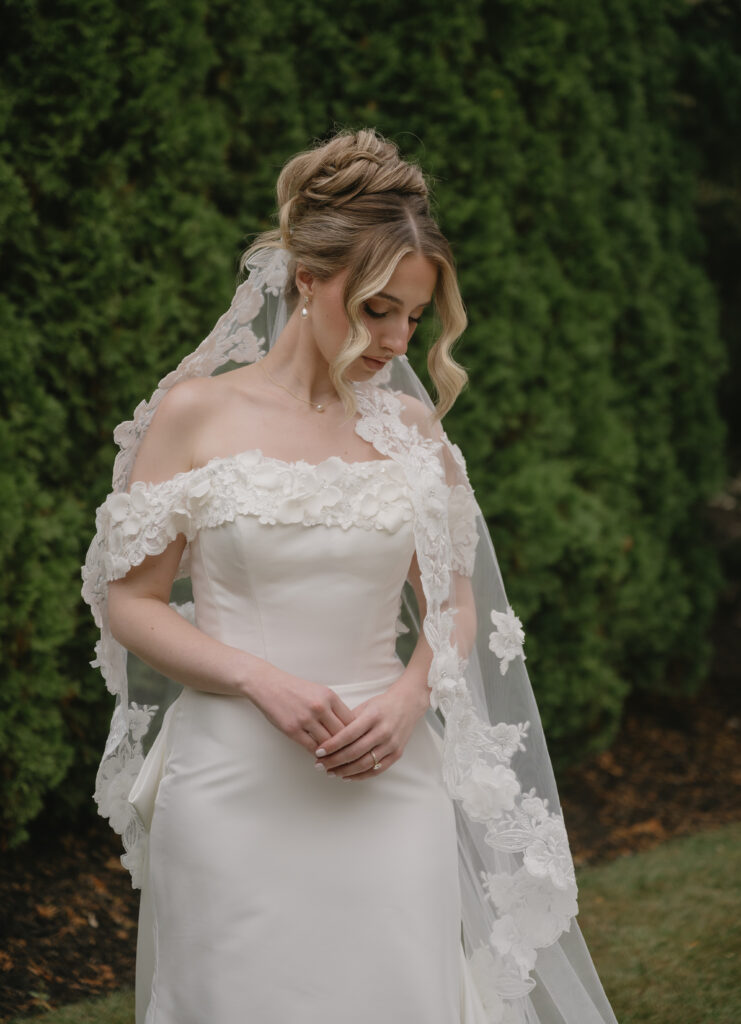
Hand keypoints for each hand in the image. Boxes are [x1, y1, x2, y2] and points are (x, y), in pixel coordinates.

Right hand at [249, 671, 355, 755]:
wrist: (269, 685)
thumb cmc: (296, 689)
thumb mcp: (319, 692)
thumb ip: (334, 707)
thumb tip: (349, 727)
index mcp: (330, 696)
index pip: (351, 721)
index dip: (356, 735)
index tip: (358, 743)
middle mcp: (320, 707)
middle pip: (342, 734)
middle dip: (347, 747)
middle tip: (351, 757)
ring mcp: (306, 719)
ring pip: (328, 743)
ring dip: (333, 754)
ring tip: (337, 761)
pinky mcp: (292, 729)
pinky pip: (311, 747)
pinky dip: (318, 755)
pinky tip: (320, 758)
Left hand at [313, 679, 428, 779]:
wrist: (408, 704)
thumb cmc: (382, 705)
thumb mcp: (364, 707)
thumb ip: (348, 722)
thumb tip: (327, 738)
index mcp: (373, 716)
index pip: (348, 734)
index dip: (332, 745)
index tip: (318, 751)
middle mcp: (383, 731)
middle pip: (354, 752)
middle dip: (334, 761)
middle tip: (319, 765)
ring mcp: (391, 744)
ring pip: (364, 764)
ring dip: (344, 771)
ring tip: (330, 772)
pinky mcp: (397, 754)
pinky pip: (377, 770)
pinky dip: (360, 775)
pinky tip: (347, 775)